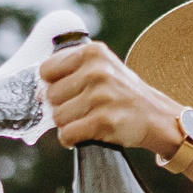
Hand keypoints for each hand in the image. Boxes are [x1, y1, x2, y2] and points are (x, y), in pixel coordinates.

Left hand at [43, 40, 179, 153]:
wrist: (156, 117)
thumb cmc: (121, 93)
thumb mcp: (102, 67)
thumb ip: (70, 70)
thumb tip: (36, 92)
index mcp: (93, 53)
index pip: (46, 70)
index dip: (53, 85)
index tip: (67, 91)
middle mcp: (97, 71)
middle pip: (51, 96)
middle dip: (62, 106)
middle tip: (83, 108)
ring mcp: (101, 97)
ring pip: (57, 118)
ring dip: (68, 124)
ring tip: (88, 119)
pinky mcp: (103, 122)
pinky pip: (67, 134)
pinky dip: (72, 139)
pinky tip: (86, 133)